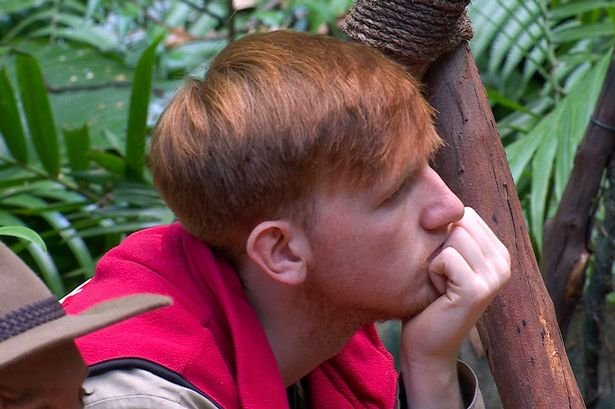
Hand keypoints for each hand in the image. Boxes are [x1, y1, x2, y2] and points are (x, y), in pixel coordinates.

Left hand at [399, 207, 509, 407]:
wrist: (427, 344)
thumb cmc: (427, 296)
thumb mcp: (443, 257)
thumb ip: (452, 230)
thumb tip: (437, 195)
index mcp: (498, 251)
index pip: (466, 212)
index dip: (443, 234)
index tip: (445, 265)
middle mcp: (504, 262)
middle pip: (459, 220)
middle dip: (439, 245)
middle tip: (441, 276)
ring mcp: (495, 276)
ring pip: (453, 234)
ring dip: (434, 259)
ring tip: (441, 284)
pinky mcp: (478, 289)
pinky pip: (445, 256)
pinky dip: (433, 272)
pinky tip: (439, 294)